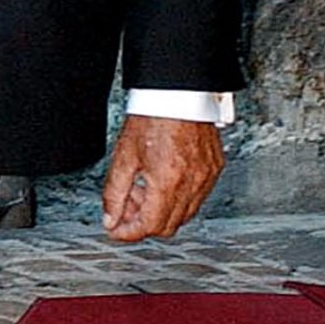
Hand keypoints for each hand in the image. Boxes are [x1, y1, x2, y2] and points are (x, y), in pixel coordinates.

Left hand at [102, 114, 224, 242]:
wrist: (177, 91)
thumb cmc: (151, 115)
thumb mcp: (124, 155)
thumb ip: (115, 192)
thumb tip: (110, 218)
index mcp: (167, 182)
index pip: (149, 226)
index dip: (128, 232)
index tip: (115, 230)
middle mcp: (191, 184)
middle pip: (167, 226)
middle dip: (143, 221)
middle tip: (126, 207)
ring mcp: (206, 178)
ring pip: (184, 215)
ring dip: (161, 211)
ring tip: (143, 189)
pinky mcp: (214, 169)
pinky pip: (197, 198)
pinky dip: (178, 198)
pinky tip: (162, 181)